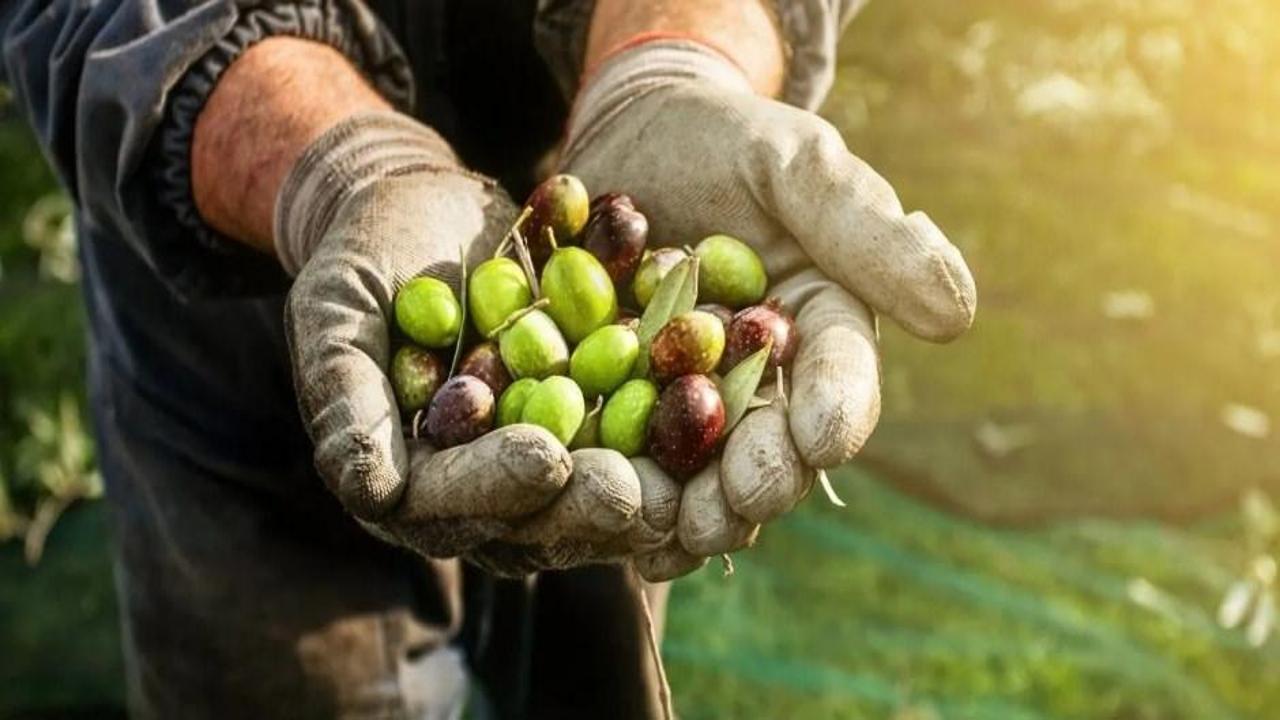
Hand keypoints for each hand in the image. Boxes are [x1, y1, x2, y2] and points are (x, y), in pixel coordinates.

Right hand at [279, 112, 672, 574]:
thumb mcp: (337, 314)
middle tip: (637, 487)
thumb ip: (346, 398)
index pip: (453, 502)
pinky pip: (645, 434)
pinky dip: (683, 425)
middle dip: (589, 505)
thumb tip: (370, 490)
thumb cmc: (364, 259)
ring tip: (695, 464)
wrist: (425, 210)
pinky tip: (724, 405)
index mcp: (412, 479)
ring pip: (603, 490)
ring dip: (652, 483)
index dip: (498, 486)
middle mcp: (485, 486)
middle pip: (540, 517)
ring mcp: (549, 457)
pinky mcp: (599, 421)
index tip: (546, 459)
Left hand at [561, 41, 976, 579]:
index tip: (821, 439)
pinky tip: (617, 533)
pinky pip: (629, 462)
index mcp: (821, 328)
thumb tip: (957, 313)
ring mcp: (691, 402)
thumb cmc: (728, 140)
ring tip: (674, 531)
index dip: (836, 411)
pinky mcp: (622, 407)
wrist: (634, 138)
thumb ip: (865, 231)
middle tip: (741, 501)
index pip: (841, 380)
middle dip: (762, 479)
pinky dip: (629, 499)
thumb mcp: (796, 166)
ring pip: (704, 474)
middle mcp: (765, 381)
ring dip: (695, 511)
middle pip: (775, 445)